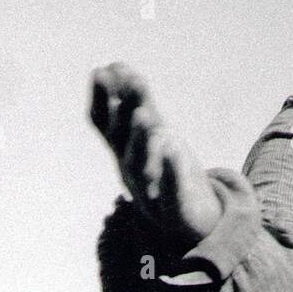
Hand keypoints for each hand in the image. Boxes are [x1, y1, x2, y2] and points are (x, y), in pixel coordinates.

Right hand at [89, 62, 223, 247]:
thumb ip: (136, 102)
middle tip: (132, 80)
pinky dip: (170, 171)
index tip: (100, 70)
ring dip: (141, 139)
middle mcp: (130, 172)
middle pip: (123, 141)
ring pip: (141, 166)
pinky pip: (171, 192)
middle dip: (126, 111)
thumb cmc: (167, 174)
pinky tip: (174, 150)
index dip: (102, 99)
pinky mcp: (174, 211)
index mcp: (122, 153)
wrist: (192, 226)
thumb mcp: (152, 135)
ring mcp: (150, 193)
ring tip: (147, 114)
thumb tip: (115, 65)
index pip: (104, 125)